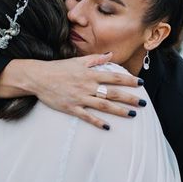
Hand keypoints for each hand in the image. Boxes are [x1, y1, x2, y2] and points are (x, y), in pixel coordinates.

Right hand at [29, 53, 145, 129]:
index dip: (129, 80)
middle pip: (113, 93)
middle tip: (143, 103)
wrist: (39, 77)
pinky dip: (98, 122)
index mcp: (90, 74)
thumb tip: (111, 54)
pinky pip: (87, 116)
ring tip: (132, 114)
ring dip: (119, 110)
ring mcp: (80, 98)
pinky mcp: (71, 108)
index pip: (114, 77)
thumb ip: (96, 58)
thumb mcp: (78, 60)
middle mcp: (87, 86)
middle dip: (130, 98)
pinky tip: (108, 127)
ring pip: (103, 106)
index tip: (141, 83)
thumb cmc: (59, 68)